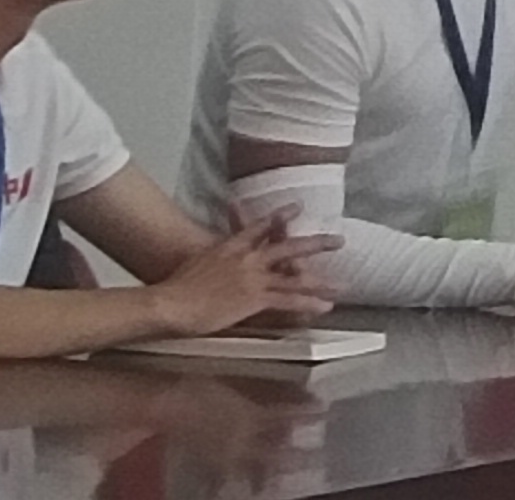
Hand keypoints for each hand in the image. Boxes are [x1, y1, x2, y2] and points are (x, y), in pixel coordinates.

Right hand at [141, 216, 336, 338]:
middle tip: (339, 240)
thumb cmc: (174, 288)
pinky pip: (288, 300)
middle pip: (288, 246)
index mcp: (231, 247)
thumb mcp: (195, 265)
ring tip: (343, 284)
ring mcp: (254, 278)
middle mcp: (248, 258)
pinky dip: (308, 303)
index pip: (259, 227)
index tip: (297, 207)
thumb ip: (210, 262)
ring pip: (295, 276)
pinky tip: (325, 307)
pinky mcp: (255, 298)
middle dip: (315, 243)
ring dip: (320, 281)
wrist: (171, 303)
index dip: (280, 217)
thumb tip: (211, 265)